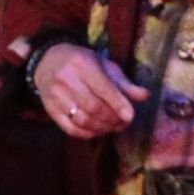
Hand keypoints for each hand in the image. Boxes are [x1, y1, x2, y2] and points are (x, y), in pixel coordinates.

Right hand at [34, 42, 149, 138]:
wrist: (48, 61)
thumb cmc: (83, 62)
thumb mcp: (105, 65)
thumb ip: (124, 83)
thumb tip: (145, 96)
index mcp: (83, 64)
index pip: (103, 89)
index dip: (118, 104)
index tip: (131, 116)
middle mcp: (66, 79)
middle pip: (93, 107)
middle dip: (112, 119)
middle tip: (124, 122)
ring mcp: (55, 96)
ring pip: (82, 120)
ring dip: (102, 128)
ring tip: (114, 127)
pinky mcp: (49, 109)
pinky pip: (70, 128)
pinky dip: (88, 134)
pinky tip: (98, 130)